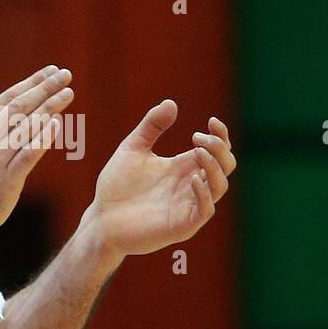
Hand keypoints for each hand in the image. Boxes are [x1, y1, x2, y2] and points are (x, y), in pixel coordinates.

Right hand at [0, 64, 75, 241]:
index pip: (9, 97)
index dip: (32, 82)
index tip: (52, 70)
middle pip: (19, 108)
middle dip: (45, 89)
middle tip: (66, 75)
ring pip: (26, 128)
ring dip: (49, 108)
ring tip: (68, 93)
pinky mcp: (6, 180)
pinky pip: (27, 154)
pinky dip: (42, 138)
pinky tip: (56, 124)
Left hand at [84, 100, 234, 258]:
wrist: (101, 217)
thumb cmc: (116, 186)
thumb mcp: (133, 148)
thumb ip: (151, 126)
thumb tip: (171, 102)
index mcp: (183, 167)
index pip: (216, 150)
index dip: (221, 135)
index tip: (211, 121)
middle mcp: (191, 185)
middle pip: (225, 165)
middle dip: (219, 148)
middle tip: (197, 138)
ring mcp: (188, 205)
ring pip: (220, 186)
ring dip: (214, 167)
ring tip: (197, 152)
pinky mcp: (182, 225)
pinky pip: (205, 210)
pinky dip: (204, 194)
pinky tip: (192, 178)